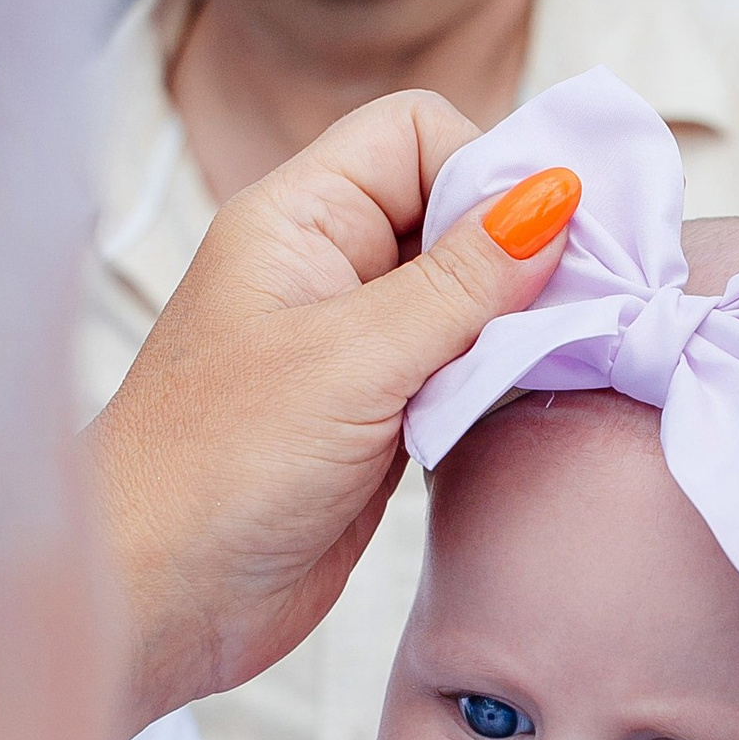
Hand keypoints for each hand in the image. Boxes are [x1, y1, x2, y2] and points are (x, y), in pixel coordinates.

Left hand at [88, 94, 576, 732]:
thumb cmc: (218, 467)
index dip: (488, 169)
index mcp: (297, 219)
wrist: (155, 604)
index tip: (550, 239)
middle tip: (584, 303)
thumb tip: (556, 193)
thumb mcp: (353, 357)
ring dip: (518, 327)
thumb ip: (462, 280)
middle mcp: (327, 270)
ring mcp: (354, 349)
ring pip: (469, 300)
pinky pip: (463, 374)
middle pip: (455, 212)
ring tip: (556, 362)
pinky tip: (525, 409)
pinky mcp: (378, 423)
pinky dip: (500, 385)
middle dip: (522, 252)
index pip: (418, 134)